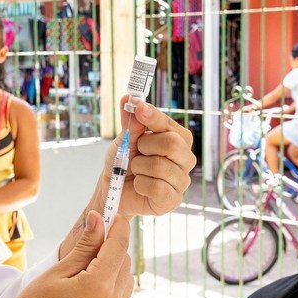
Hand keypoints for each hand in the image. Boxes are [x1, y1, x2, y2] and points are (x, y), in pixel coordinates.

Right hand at [0, 212, 132, 297]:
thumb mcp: (58, 271)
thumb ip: (84, 245)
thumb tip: (98, 219)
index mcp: (98, 286)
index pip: (117, 246)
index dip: (117, 226)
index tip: (113, 214)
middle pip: (124, 261)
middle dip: (111, 246)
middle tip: (91, 239)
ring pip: (126, 279)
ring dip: (114, 266)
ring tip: (87, 265)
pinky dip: (115, 286)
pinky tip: (94, 284)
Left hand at [107, 96, 194, 217]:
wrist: (112, 191)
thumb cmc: (123, 163)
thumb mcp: (124, 139)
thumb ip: (131, 121)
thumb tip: (128, 98)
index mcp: (178, 140)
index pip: (170, 125)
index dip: (154, 116)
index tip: (138, 108)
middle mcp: (185, 159)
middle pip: (172, 143)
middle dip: (146, 145)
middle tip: (137, 151)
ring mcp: (181, 181)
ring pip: (161, 166)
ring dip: (139, 167)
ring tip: (136, 170)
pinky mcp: (173, 200)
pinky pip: (157, 187)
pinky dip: (141, 184)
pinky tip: (139, 185)